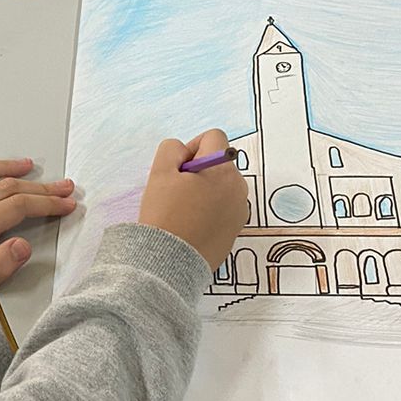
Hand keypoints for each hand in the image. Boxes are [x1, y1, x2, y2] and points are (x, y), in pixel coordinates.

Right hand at [137, 129, 247, 272]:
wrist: (171, 263)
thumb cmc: (165, 216)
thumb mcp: (159, 173)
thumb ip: (172, 149)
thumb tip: (184, 151)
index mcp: (223, 170)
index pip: (214, 137)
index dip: (192, 146)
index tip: (178, 169)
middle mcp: (239, 187)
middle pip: (219, 163)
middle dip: (199, 170)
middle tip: (176, 192)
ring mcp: (240, 209)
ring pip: (222, 185)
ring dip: (205, 189)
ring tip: (184, 211)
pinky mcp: (237, 228)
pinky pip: (224, 206)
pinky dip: (210, 209)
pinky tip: (192, 225)